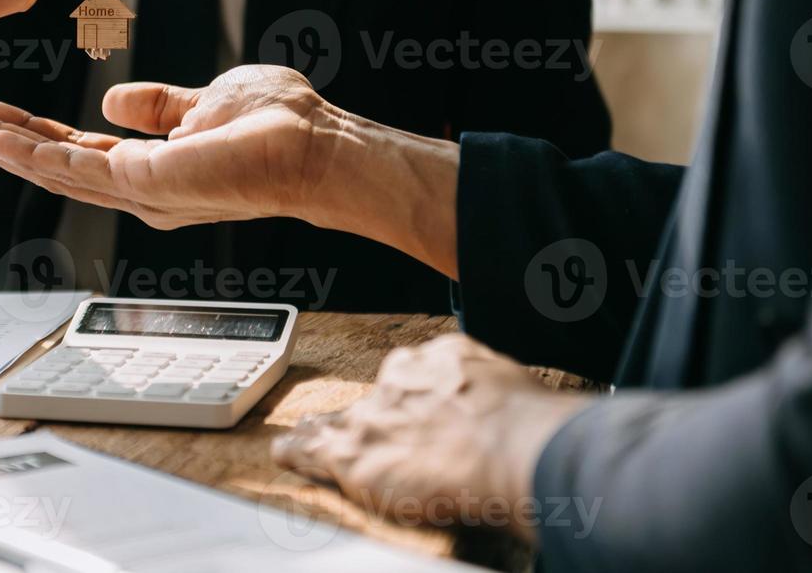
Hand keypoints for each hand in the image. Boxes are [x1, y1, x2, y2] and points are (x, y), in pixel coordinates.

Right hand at [0, 66, 339, 227]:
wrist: (317, 148)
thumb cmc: (279, 127)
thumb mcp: (203, 101)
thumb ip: (157, 107)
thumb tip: (114, 100)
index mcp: (151, 167)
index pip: (77, 150)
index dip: (33, 134)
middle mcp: (139, 188)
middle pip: (56, 165)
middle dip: (3, 145)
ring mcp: (141, 191)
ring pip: (55, 170)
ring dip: (4, 149)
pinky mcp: (147, 184)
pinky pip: (77, 168)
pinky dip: (33, 155)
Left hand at [270, 334, 589, 542]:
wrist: (512, 448)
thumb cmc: (526, 424)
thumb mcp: (511, 384)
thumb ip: (492, 390)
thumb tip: (506, 406)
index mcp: (438, 358)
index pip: (412, 374)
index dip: (410, 397)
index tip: (414, 409)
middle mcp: (398, 381)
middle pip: (373, 397)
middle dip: (369, 414)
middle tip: (368, 429)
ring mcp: (373, 417)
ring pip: (337, 422)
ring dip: (324, 431)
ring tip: (306, 434)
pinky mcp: (354, 454)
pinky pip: (312, 451)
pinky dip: (297, 452)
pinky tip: (286, 453)